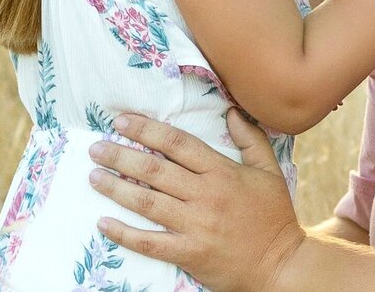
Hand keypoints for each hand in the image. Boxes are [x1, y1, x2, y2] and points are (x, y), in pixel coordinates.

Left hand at [88, 109, 303, 291]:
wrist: (280, 264)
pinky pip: (149, 242)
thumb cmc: (274, 215)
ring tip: (93, 177)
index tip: (122, 121)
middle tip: (96, 148)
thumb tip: (231, 111)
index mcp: (222, 172)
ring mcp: (196, 225)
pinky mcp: (189, 253)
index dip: (148, 129)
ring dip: (116, 188)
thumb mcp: (269, 171)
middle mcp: (205, 195)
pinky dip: (124, 233)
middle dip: (121, 156)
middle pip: (154, 170)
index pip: (178, 143)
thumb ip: (250, 139)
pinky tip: (103, 223)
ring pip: (147, 202)